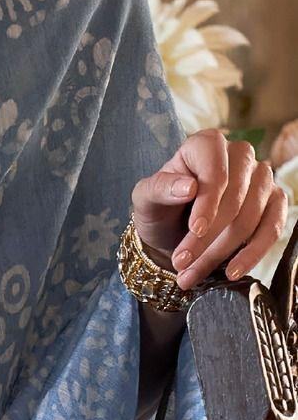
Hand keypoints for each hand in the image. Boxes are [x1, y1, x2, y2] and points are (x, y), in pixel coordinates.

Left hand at [130, 128, 290, 289]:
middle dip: (206, 238)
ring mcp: (261, 178)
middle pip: (234, 199)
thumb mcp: (146, 198)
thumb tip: (188, 187)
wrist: (173, 231)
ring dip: (221, 252)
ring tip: (191, 274)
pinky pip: (273, 228)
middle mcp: (240, 155)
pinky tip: (232, 271)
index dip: (208, 201)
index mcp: (207, 145)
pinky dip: (253, 254)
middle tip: (181, 263)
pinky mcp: (275, 202)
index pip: (216, 169)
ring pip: (251, 217)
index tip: (195, 228)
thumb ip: (160, 188)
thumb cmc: (161, 207)